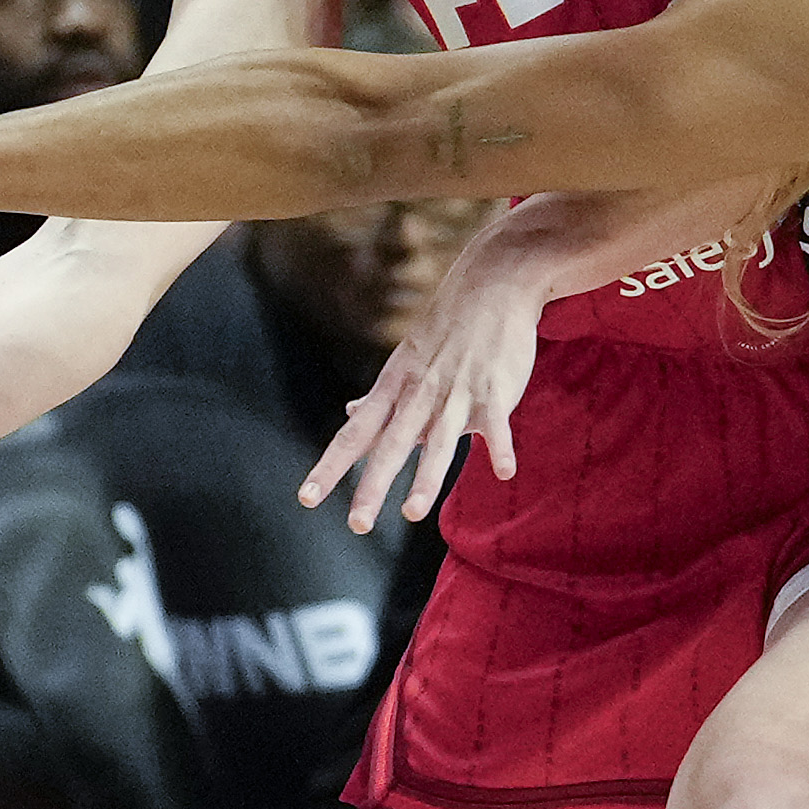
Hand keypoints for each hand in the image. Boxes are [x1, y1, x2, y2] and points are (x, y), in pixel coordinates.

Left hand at [301, 210, 565, 528]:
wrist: (491, 283)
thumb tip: (350, 413)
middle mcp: (420, 394)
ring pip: (438, 441)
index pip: (355, 435)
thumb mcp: (405, 361)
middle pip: (390, 446)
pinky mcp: (494, 389)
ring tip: (412, 514)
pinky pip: (496, 424)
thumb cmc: (447, 328)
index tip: (307, 499)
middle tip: (357, 525)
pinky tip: (502, 473)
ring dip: (426, 478)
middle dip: (372, 486)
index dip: (330, 467)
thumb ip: (382, 397)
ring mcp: (457, 392)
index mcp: (395, 390)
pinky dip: (499, 446)